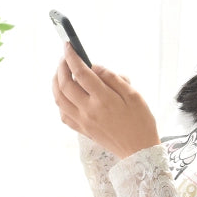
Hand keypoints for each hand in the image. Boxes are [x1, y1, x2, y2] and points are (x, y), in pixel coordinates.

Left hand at [51, 42, 159, 159]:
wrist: (139, 151)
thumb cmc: (141, 122)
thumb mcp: (134, 95)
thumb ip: (114, 79)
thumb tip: (95, 67)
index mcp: (104, 100)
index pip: (81, 73)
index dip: (72, 57)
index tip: (68, 46)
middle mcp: (89, 111)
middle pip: (65, 85)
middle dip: (61, 67)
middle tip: (64, 57)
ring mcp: (83, 122)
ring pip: (59, 99)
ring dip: (56, 83)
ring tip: (60, 73)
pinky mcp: (82, 130)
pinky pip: (63, 114)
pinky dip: (60, 101)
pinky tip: (65, 95)